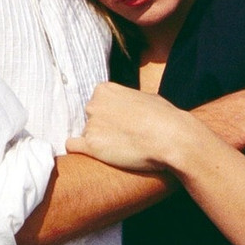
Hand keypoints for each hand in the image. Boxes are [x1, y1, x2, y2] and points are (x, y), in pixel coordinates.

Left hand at [66, 83, 197, 171]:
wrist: (171, 137)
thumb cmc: (164, 117)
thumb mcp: (145, 97)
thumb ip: (128, 100)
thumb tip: (129, 107)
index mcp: (104, 89)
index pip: (97, 102)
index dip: (109, 114)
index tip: (120, 123)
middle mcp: (93, 104)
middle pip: (89, 118)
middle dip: (102, 127)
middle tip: (120, 137)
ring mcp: (91, 124)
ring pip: (86, 135)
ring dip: (98, 142)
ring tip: (119, 148)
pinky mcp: (91, 146)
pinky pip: (72, 146)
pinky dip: (79, 150)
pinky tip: (92, 154)